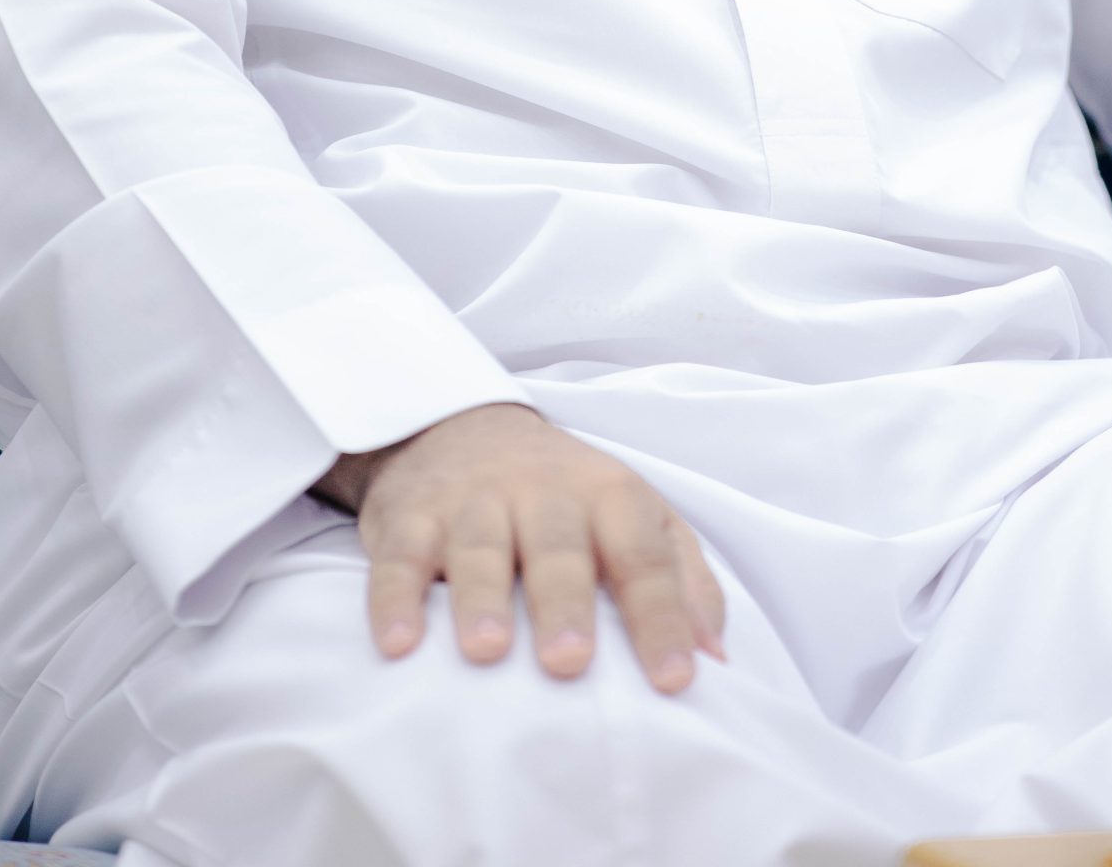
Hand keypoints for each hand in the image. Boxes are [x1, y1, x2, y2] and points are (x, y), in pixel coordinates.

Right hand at [314, 401, 727, 691]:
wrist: (466, 430)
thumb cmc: (569, 499)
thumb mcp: (638, 517)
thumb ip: (683, 580)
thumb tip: (715, 656)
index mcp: (609, 495)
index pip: (644, 554)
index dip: (661, 616)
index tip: (675, 682)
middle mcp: (543, 493)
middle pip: (558, 546)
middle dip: (564, 603)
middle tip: (570, 663)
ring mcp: (473, 502)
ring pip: (479, 546)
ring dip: (480, 598)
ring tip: (485, 652)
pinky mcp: (411, 517)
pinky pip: (400, 557)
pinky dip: (395, 598)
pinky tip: (398, 644)